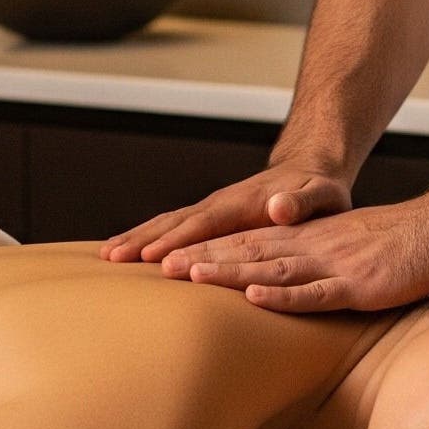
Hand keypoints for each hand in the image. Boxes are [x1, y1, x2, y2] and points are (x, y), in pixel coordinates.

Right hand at [100, 164, 352, 263]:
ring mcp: (212, 209)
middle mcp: (221, 204)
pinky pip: (173, 226)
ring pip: (168, 222)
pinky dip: (149, 237)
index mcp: (244, 203)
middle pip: (176, 222)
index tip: (152, 257)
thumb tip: (278, 208)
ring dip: (138, 237)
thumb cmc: (319, 190)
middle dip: (145, 239)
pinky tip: (129, 250)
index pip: (206, 224)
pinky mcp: (210, 217)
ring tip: (107, 256)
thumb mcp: (322, 194)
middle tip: (112, 258)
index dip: (180, 240)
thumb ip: (302, 202)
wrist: (309, 170)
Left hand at [159, 192, 428, 312]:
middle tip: (158, 265)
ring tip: (191, 275)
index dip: (207, 248)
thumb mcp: (346, 249)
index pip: (248, 242)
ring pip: (273, 267)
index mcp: (307, 238)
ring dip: (231, 271)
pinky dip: (285, 293)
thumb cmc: (398, 243)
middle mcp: (312, 246)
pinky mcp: (357, 282)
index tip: (167, 257)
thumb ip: (316, 261)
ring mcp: (333, 263)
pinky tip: (258, 295)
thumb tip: (282, 277)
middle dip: (203, 257)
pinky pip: (317, 290)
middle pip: (249, 250)